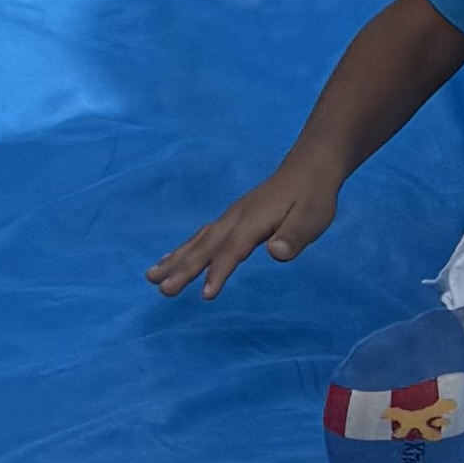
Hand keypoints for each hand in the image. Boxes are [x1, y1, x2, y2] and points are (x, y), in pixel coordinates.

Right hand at [149, 152, 344, 300]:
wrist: (308, 167)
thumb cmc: (313, 197)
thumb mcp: (313, 218)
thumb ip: (294, 236)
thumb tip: (277, 253)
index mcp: (253, 221)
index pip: (232, 250)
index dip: (218, 272)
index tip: (205, 295)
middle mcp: (235, 219)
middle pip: (205, 247)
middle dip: (183, 269)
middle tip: (162, 289)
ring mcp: (230, 217)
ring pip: (197, 241)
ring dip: (174, 260)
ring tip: (151, 277)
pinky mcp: (230, 219)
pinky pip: (200, 236)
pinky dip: (183, 249)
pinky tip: (170, 259)